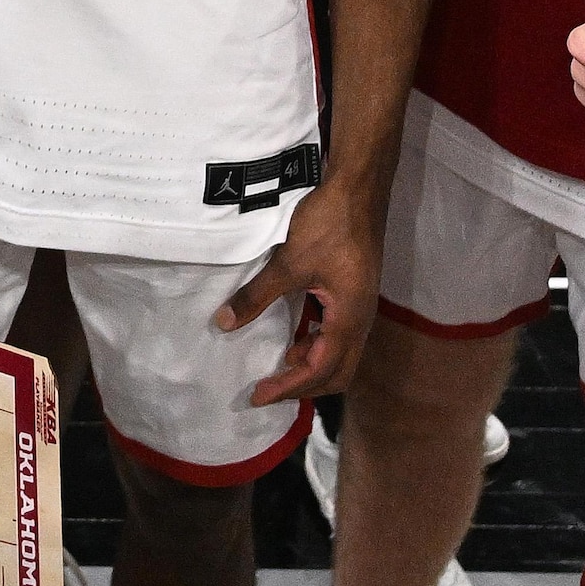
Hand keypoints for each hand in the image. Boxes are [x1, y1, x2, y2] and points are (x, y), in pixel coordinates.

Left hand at [214, 181, 377, 409]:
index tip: (257, 396)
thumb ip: (256, 296)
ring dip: (311, 366)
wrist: (358, 189)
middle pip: (338, 373)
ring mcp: (360, 306)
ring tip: (279, 367)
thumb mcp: (288, 263)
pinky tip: (295, 336)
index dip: (288, 387)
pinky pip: (339, 334)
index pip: (319, 369)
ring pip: (340, 354)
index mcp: (348, 319)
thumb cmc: (328, 226)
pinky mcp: (355, 293)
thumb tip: (224, 324)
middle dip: (304, 387)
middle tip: (268, 391)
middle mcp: (360, 320)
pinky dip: (317, 344)